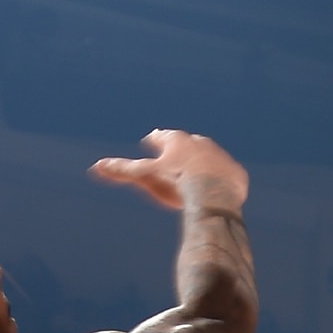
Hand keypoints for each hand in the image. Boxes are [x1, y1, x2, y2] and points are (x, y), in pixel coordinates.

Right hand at [91, 129, 247, 212]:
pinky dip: (223, 179)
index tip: (152, 140)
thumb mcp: (145, 176)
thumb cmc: (175, 183)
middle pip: (189, 142)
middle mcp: (201, 143)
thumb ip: (121, 171)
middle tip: (178, 149)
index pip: (162, 137)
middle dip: (182, 146)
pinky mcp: (237, 174)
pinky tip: (220, 185)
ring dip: (204, 161)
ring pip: (211, 156)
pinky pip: (229, 175)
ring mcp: (221, 157)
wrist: (213, 195)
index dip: (156, 140)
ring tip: (199, 168)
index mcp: (178, 141)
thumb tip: (95, 166)